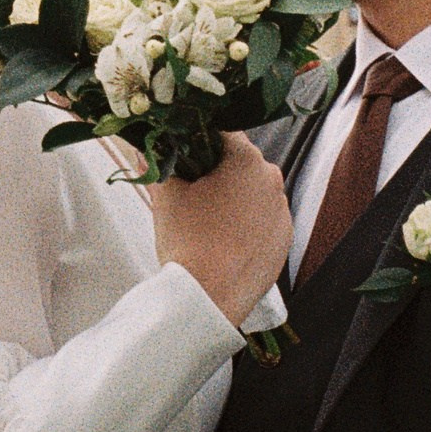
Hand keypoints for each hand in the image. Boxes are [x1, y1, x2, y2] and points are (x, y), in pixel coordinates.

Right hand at [147, 133, 292, 326]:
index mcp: (247, 160)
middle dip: (215, 172)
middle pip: (239, 163)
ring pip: (252, 193)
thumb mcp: (166, 197)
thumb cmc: (189, 243)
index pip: (222, 132)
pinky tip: (222, 240)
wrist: (209, 299)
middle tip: (188, 191)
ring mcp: (282, 213)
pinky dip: (245, 225)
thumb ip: (158, 166)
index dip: (197, 139)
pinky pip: (262, 221)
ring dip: (232, 199)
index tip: (182, 153)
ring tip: (205, 222)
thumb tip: (146, 152)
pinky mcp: (284, 241)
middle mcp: (272, 181)